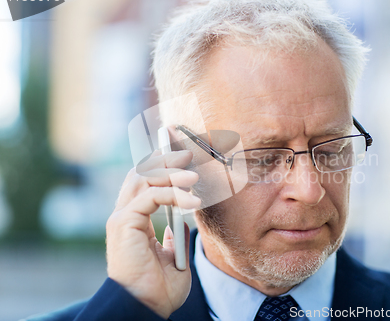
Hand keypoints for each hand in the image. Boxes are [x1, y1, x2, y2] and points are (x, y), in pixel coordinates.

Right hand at [106, 150, 200, 318]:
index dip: (160, 166)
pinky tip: (192, 202)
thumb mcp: (173, 257)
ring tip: (194, 177)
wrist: (146, 307)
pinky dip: (173, 193)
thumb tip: (182, 222)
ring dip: (171, 173)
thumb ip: (175, 237)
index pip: (143, 183)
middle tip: (188, 155)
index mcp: (135, 221)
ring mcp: (122, 217)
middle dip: (165, 160)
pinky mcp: (124, 223)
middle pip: (141, 173)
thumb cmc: (159, 288)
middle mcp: (125, 215)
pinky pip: (151, 196)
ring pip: (144, 178)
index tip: (181, 156)